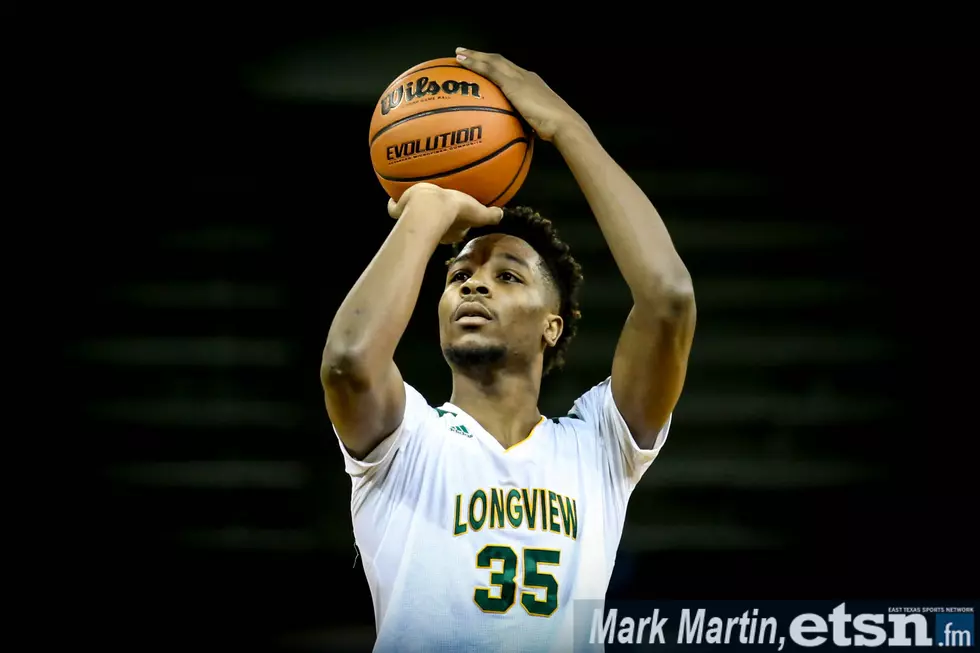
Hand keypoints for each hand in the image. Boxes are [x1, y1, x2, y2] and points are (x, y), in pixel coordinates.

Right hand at [388, 183, 503, 244]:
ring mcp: (414, 220)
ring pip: (413, 217)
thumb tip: (502, 214)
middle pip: (437, 224)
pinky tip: (393, 197)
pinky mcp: (399, 212)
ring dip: (414, 211)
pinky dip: (394, 204)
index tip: (459, 213)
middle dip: (437, 218)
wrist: (429, 207)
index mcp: (452, 230)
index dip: (460, 222)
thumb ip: (489, 214)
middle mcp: (434, 229)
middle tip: (438, 206)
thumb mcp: (477, 211)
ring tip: (414, 199)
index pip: (458, 228)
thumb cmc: (454, 210)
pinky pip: (395, 209)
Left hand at [455, 48, 586, 142]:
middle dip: (482, 56)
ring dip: (474, 56)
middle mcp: (525, 76)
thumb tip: (514, 136)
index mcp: (531, 83)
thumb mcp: (536, 124)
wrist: (563, 123)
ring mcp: (519, 78)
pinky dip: (475, 64)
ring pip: (493, 61)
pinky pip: (490, 70)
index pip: (509, 70)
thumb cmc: (553, 128)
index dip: (494, 65)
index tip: (482, 64)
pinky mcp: (513, 84)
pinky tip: (462, 62)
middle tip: (464, 53)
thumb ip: (524, 124)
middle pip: (499, 61)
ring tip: (459, 54)